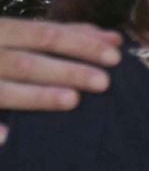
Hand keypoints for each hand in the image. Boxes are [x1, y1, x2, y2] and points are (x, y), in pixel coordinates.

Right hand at [0, 20, 120, 126]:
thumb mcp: (22, 33)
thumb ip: (65, 34)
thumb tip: (114, 39)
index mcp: (2, 31)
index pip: (45, 35)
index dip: (81, 45)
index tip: (115, 57)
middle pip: (27, 63)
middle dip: (67, 72)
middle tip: (103, 82)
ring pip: (4, 92)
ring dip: (38, 96)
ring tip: (72, 100)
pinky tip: (8, 138)